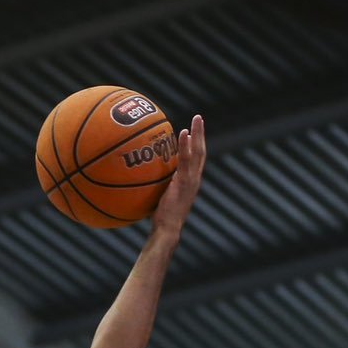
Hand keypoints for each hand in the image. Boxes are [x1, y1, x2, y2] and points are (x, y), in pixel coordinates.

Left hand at [150, 116, 206, 232]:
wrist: (167, 229)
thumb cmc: (160, 218)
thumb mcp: (161, 196)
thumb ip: (160, 183)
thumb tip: (146, 174)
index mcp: (190, 182)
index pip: (196, 159)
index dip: (196, 144)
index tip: (193, 130)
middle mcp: (194, 179)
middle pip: (201, 152)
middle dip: (201, 134)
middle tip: (199, 118)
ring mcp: (191, 180)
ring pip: (198, 152)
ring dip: (198, 134)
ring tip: (197, 119)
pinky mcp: (185, 183)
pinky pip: (186, 160)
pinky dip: (186, 146)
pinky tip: (184, 133)